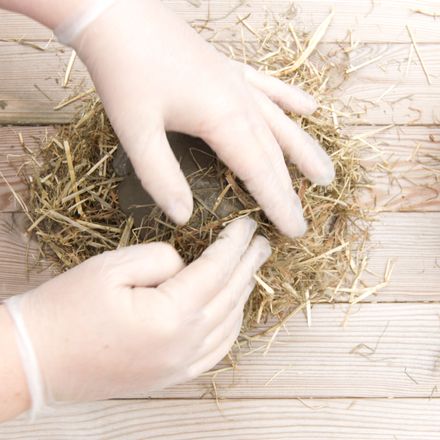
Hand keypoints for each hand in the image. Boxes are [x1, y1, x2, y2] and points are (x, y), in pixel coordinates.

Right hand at [6, 218, 269, 411]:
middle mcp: (184, 346)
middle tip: (261, 242)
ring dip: (243, 293)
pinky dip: (231, 326)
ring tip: (250, 269)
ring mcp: (180, 366)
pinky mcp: (172, 376)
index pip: (218, 269)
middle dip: (248, 264)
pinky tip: (234, 311)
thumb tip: (185, 264)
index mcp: (171, 316)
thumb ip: (160, 258)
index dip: (235, 243)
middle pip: (230, 296)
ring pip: (229, 324)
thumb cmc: (68, 309)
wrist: (37, 360)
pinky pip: (216, 351)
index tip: (247, 224)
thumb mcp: (113, 267)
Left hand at [56, 0, 333, 237]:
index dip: (278, 204)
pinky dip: (290, 100)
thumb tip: (184, 217)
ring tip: (325, 174)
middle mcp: (241, 101)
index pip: (260, 172)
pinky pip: (270, 87)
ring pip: (282, 123)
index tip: (296, 231)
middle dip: (290, 190)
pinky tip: (309, 107)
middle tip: (305, 220)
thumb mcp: (136, 130)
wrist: (116, 13)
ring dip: (304, 150)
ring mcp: (238, 82)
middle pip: (274, 153)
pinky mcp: (230, 69)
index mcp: (223, 119)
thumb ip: (160, 176)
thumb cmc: (125, 72)